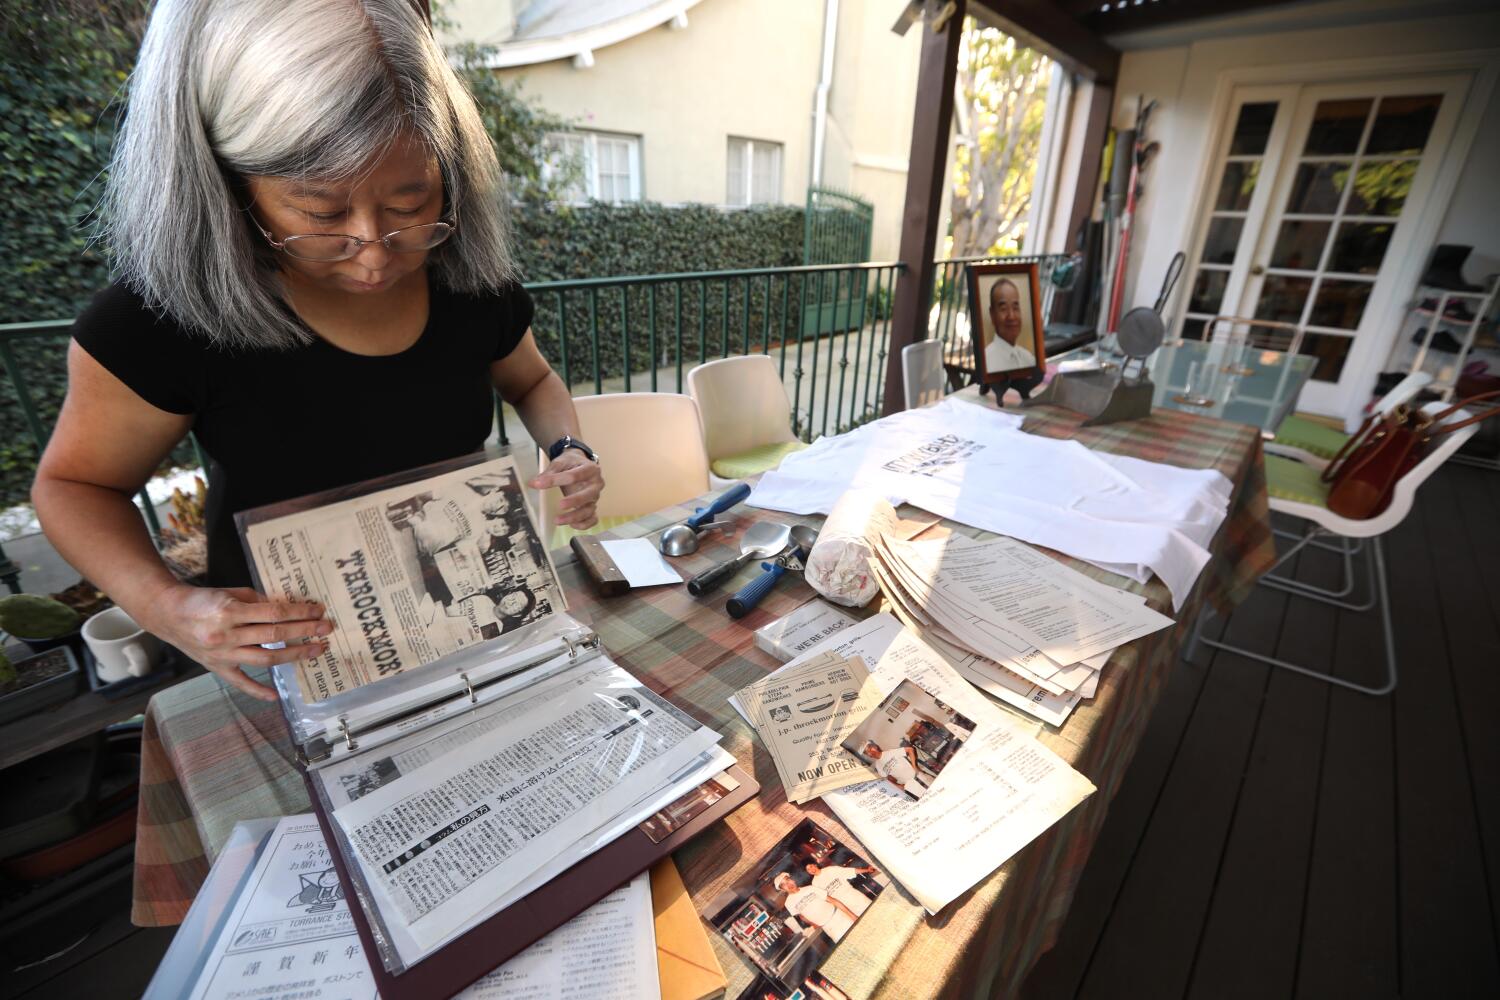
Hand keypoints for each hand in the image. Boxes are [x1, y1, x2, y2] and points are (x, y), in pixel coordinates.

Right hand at [139, 583, 330, 700]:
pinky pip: (240, 683)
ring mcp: (221, 655)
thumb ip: (259, 602)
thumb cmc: (202, 600)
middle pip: (274, 636)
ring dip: (294, 655)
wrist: (168, 614)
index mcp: (229, 612)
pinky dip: (258, 691)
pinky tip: (276, 696)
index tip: (318, 611)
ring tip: (315, 650)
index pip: (274, 613)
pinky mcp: (216, 668)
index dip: (299, 612)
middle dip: (304, 631)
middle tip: (326, 629)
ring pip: (265, 659)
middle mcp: (226, 635)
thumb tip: (289, 609)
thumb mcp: (232, 592)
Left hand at [530, 449, 603, 528]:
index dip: (556, 480)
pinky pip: (592, 518)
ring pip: (589, 510)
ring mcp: (595, 497)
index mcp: (590, 469)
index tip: (539, 484)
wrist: (580, 465)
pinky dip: (584, 524)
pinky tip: (572, 525)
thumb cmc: (571, 463)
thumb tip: (534, 483)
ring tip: (557, 520)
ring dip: (575, 517)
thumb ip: (549, 473)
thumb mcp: (560, 462)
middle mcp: (596, 484)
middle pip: (588, 494)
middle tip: (560, 505)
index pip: (574, 476)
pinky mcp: (592, 507)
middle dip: (574, 501)